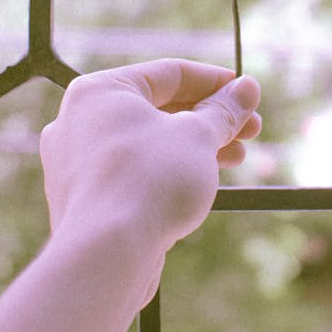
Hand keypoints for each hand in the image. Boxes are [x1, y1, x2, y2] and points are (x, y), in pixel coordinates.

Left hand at [40, 59, 260, 301]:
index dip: (215, 81)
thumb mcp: (197, 137)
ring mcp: (80, 162)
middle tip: (252, 128)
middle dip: (211, 118)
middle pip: (160, 109)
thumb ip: (224, 111)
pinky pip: (136, 172)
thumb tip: (247, 89)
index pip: (168, 73)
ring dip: (197, 146)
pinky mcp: (88, 198)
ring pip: (149, 143)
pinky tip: (205, 182)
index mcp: (100, 91)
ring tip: (238, 156)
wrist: (106, 257)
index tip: (247, 92)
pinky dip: (170, 171)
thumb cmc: (148, 182)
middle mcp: (81, 121)